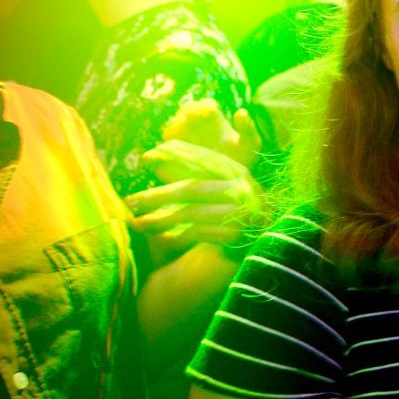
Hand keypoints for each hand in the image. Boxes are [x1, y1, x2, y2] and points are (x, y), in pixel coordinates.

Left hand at [125, 139, 266, 254]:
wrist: (268, 241)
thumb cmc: (237, 210)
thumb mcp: (221, 186)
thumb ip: (195, 174)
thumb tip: (155, 164)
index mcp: (236, 171)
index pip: (200, 159)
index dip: (171, 156)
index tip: (145, 158)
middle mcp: (240, 188)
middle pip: (191, 188)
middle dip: (158, 195)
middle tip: (131, 201)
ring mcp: (239, 211)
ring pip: (191, 213)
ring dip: (160, 219)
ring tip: (136, 224)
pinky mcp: (235, 234)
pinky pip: (199, 234)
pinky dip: (178, 237)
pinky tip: (160, 240)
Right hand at [162, 99, 260, 168]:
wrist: (231, 182)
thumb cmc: (242, 159)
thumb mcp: (250, 144)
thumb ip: (247, 128)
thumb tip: (241, 112)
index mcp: (212, 119)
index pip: (203, 106)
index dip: (204, 107)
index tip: (211, 112)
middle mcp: (194, 126)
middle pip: (183, 113)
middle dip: (186, 114)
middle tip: (191, 118)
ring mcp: (182, 141)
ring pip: (170, 128)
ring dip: (174, 128)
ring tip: (181, 132)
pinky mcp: (173, 158)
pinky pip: (162, 152)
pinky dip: (164, 150)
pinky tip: (175, 152)